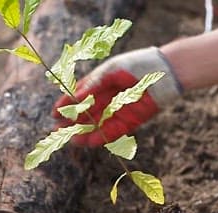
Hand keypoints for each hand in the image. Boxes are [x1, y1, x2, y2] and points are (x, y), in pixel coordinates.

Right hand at [53, 47, 181, 146]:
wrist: (163, 74)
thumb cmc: (136, 66)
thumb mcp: (110, 72)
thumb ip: (92, 85)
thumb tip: (74, 99)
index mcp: (101, 83)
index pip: (79, 97)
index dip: (66, 105)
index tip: (54, 113)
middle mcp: (108, 99)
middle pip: (86, 114)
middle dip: (71, 122)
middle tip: (57, 130)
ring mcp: (119, 111)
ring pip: (96, 125)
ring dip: (83, 133)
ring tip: (69, 139)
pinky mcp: (130, 121)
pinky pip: (112, 132)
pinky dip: (99, 137)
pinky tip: (86, 141)